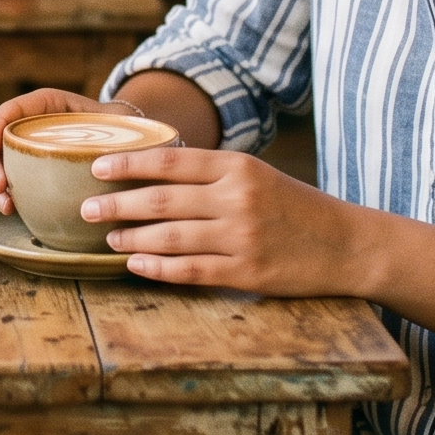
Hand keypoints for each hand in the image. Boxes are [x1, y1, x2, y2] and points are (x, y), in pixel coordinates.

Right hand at [0, 88, 137, 214]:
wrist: (121, 136)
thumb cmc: (115, 126)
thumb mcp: (112, 120)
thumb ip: (111, 129)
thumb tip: (111, 156)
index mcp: (43, 104)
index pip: (10, 111)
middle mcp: (26, 123)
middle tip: (0, 188)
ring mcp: (21, 146)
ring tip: (6, 206)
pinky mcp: (23, 167)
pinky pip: (3, 178)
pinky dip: (1, 194)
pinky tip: (10, 208)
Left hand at [84, 147, 369, 295]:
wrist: (347, 244)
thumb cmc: (294, 206)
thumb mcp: (256, 175)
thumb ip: (209, 173)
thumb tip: (149, 171)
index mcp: (236, 167)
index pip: (170, 161)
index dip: (128, 164)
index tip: (96, 168)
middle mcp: (237, 199)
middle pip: (162, 200)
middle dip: (117, 204)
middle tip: (87, 208)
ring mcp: (242, 238)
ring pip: (171, 237)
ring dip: (132, 237)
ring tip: (107, 238)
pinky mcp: (248, 272)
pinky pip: (192, 271)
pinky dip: (159, 267)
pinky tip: (136, 264)